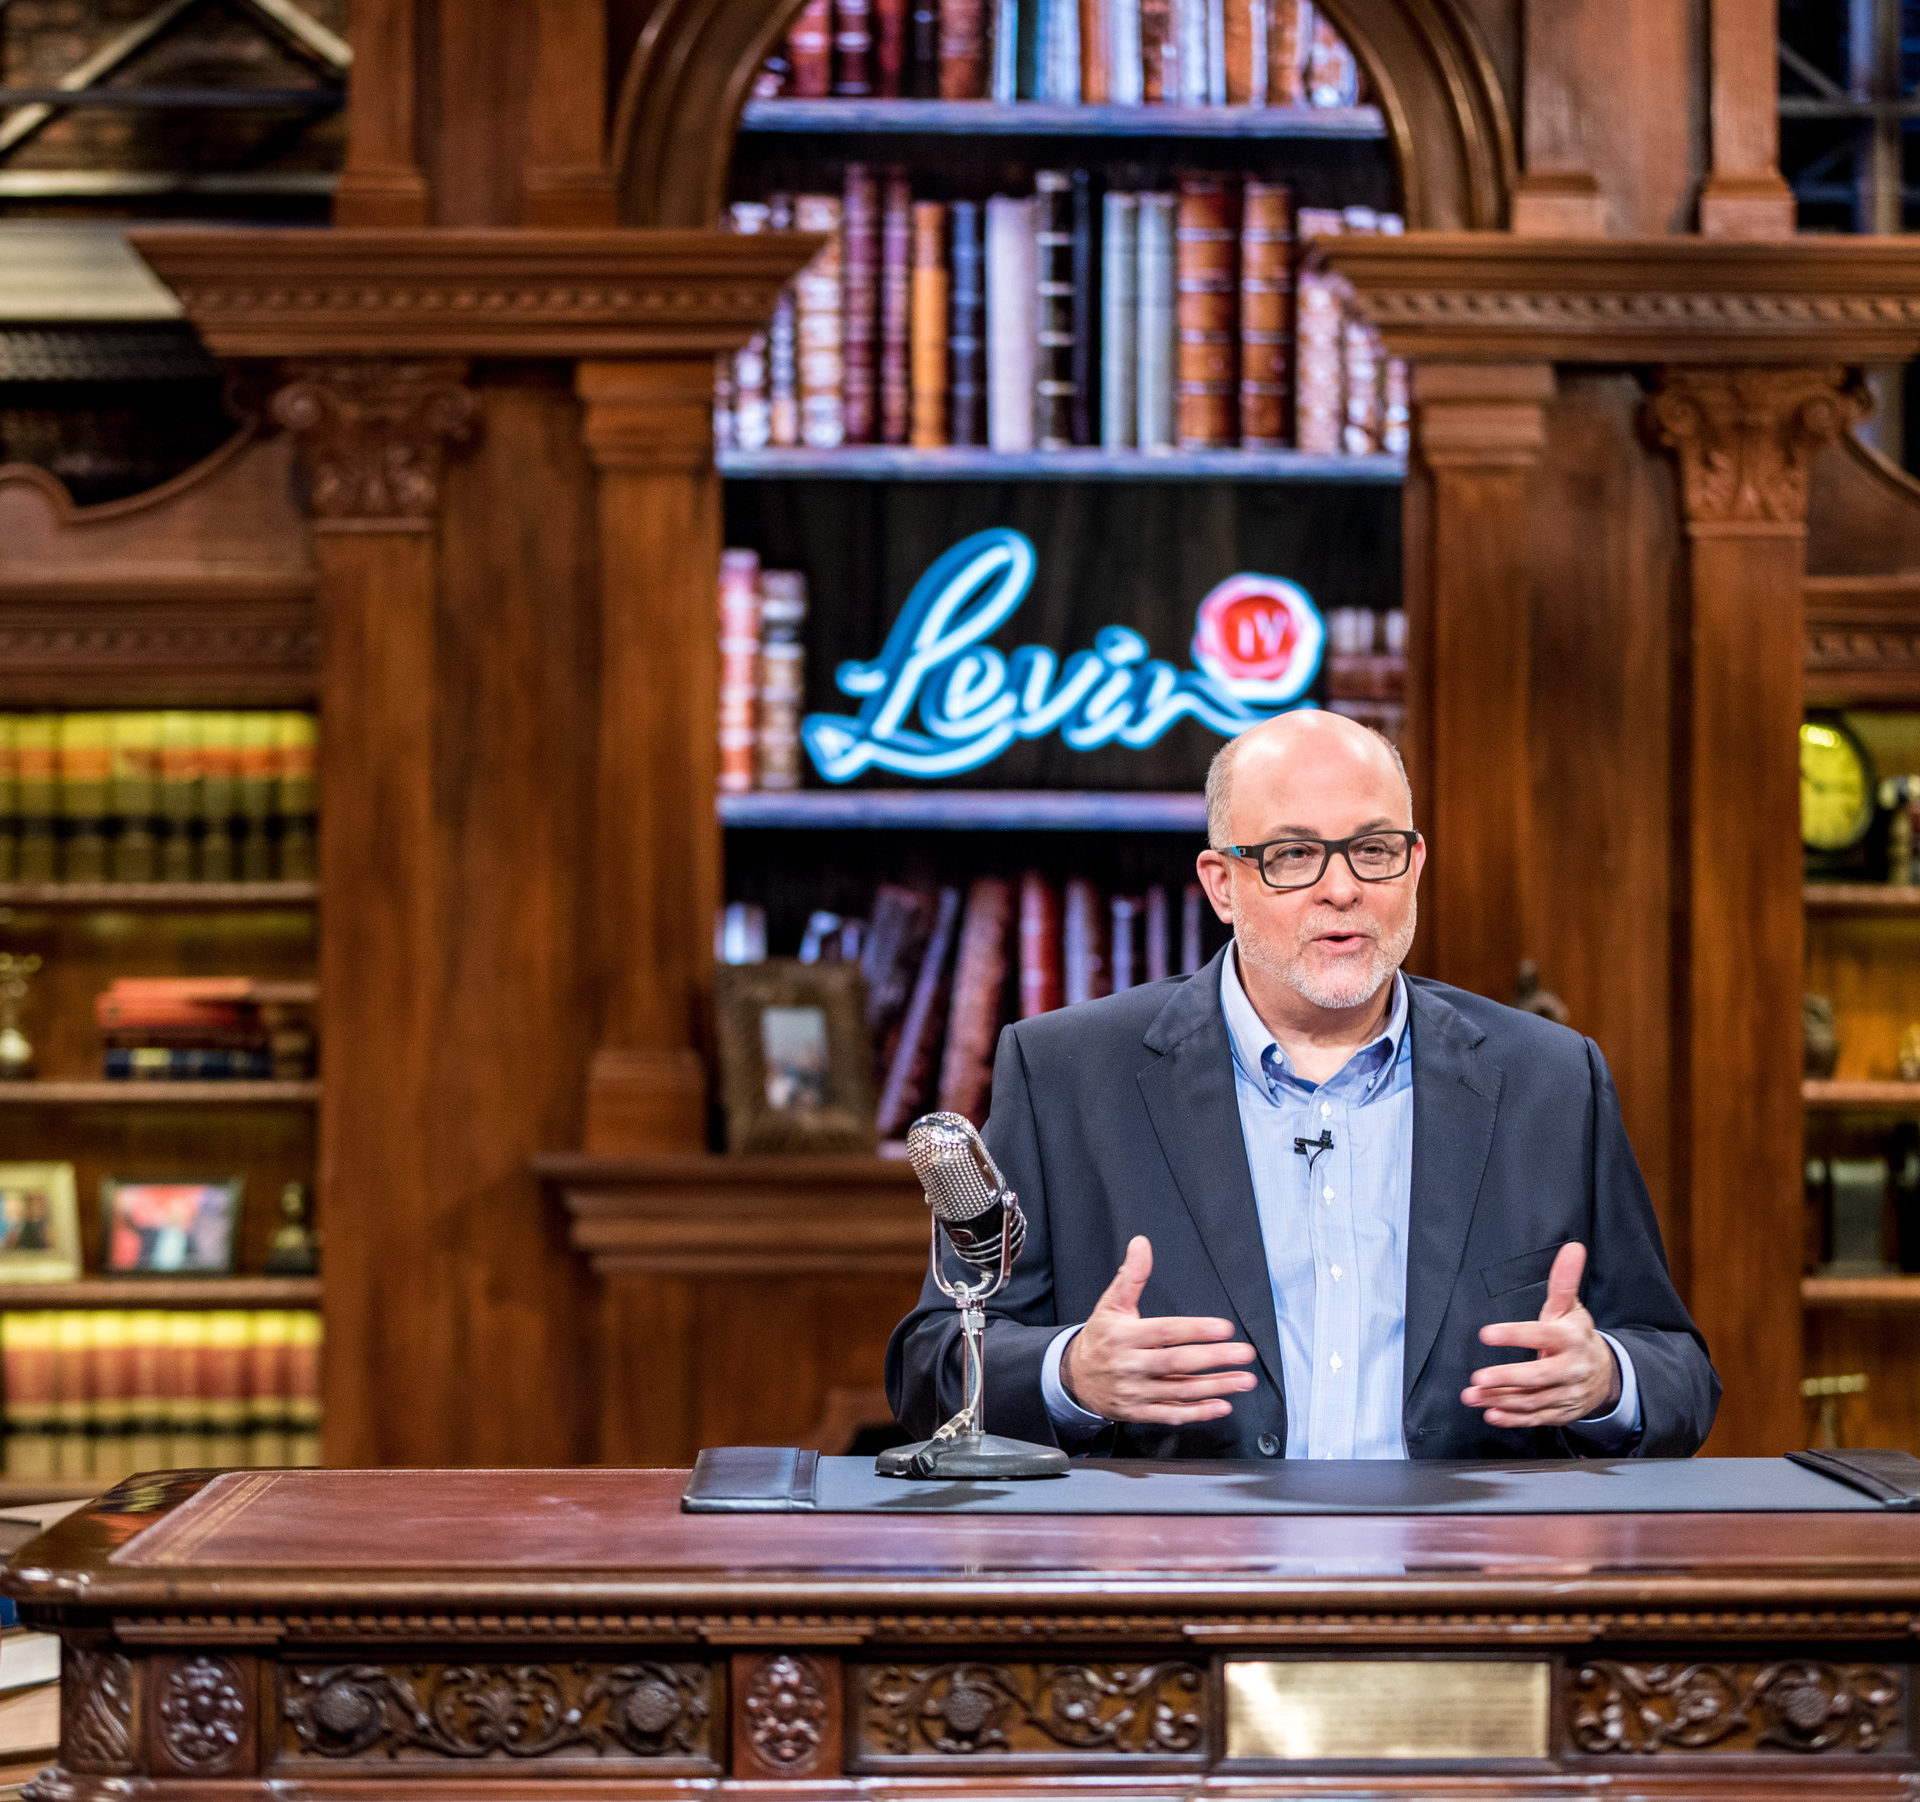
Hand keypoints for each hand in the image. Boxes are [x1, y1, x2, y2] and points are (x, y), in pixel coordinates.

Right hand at [1061, 1235, 1257, 1423]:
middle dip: (1214, 1358)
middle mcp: (1130, 1365)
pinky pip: (1172, 1414)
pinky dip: (1198, 1413)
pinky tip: (1222, 1406)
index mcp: (1124, 1336)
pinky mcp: (1140, 1413)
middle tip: (1244, 1353)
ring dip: (1215, 1386)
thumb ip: (1132, 1275)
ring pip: (1180, 1391)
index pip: (1165, 1332)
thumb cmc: (1102, 1337)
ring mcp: (1135, 1392)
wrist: (1075, 1378)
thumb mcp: (1111, 1304)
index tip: (1224, 1328)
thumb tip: (1141, 1243)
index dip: (1196, 1330)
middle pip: (1177, 1362)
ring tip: (1244, 1380)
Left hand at [1462, 1242, 1620, 1428]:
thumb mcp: (1570, 1308)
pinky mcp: (1561, 1412)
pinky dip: (1513, 1419)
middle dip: (1507, 1378)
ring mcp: (1566, 1394)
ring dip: (1500, 1400)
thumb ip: (1564, 1280)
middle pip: (1539, 1377)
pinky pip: (1536, 1418)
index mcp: (1570, 1339)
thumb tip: (1573, 1248)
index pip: (1540, 1336)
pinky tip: (1491, 1414)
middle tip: (1477, 1376)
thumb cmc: (1576, 1335)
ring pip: (1533, 1400)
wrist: (1607, 1374)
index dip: (1514, 1335)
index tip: (1485, 1334)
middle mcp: (1571, 1369)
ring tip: (1472, 1395)